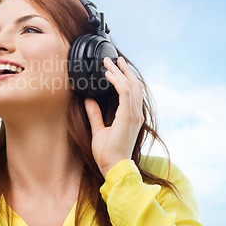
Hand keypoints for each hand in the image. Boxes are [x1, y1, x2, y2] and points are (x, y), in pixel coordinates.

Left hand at [84, 57, 143, 176]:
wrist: (113, 166)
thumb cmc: (108, 153)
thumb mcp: (99, 128)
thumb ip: (95, 113)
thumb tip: (89, 99)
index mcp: (131, 117)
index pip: (132, 92)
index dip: (125, 77)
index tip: (116, 67)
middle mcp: (136, 114)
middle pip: (133, 85)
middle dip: (123, 70)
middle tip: (113, 59)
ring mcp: (133, 115)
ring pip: (129, 86)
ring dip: (118, 72)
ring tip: (108, 62)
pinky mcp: (127, 116)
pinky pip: (124, 93)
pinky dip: (117, 81)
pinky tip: (107, 74)